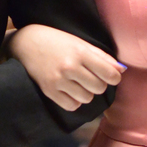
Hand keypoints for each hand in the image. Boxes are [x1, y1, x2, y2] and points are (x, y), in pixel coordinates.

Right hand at [7, 24, 122, 109]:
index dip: (114, 77)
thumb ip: (102, 57)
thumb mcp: (80, 43)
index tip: (111, 76)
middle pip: (99, 88)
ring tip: (78, 83)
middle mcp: (70, 67)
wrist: (25, 43)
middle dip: (99, 84)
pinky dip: (74, 100)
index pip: (110, 74)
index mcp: (80, 52)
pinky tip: (69, 90)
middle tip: (91, 77)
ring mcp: (58, 80)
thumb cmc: (56, 41)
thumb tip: (121, 70)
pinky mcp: (49, 91)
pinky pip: (72, 105)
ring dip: (86, 93)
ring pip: (87, 98)